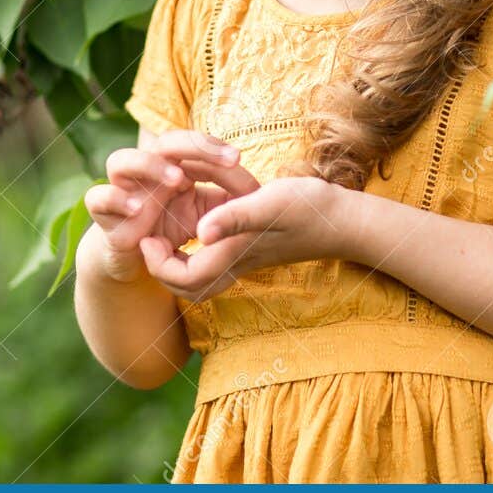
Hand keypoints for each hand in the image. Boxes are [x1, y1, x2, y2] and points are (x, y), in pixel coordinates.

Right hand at [85, 131, 260, 282]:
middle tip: (223, 160)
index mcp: (172, 164)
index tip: (238, 158)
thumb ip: (228, 200)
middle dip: (192, 146)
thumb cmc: (174, 227)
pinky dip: (114, 199)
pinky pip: (98, 198)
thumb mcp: (206, 214)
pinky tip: (136, 209)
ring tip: (178, 179)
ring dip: (150, 165)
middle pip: (162, 142)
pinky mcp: (103, 214)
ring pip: (120, 160)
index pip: (192, 143)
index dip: (214, 147)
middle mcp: (145, 170)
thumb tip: (259, 191)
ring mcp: (121, 188)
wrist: (136, 257)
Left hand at [138, 176, 354, 301]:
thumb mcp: (269, 203)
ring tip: (167, 236)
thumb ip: (234, 216)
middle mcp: (236, 264)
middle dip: (161, 271)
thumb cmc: (309, 209)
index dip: (156, 263)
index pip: (181, 279)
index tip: (148, 234)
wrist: (344, 222)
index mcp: (233, 254)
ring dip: (177, 266)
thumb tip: (201, 231)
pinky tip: (197, 228)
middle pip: (187, 289)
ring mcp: (246, 262)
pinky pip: (214, 266)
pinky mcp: (253, 254)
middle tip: (151, 240)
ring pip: (201, 281)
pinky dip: (196, 255)